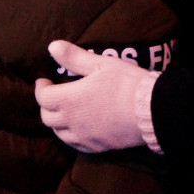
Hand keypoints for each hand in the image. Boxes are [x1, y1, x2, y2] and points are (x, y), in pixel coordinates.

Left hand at [35, 40, 155, 152]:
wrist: (153, 111)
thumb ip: (74, 57)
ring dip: (56, 123)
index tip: (44, 81)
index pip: (42, 97)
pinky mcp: (99, 147)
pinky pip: (77, 146)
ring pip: (60, 134)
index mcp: (69, 100)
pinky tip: (78, 129)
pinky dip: (71, 137)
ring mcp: (85, 136)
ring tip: (64, 112)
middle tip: (53, 95)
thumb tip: (52, 46)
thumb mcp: (100, 64)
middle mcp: (72, 121)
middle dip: (46, 105)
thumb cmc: (126, 83)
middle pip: (47, 117)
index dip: (40, 88)